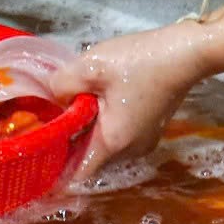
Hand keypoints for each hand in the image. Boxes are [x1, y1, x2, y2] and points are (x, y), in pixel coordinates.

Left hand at [51, 21, 217, 182]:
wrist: (185, 52)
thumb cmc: (139, 61)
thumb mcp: (90, 67)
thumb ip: (61, 85)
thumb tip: (52, 99)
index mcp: (114, 142)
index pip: (77, 172)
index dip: (54, 167)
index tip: (37, 153)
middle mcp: (131, 150)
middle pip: (89, 156)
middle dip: (69, 140)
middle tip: (48, 118)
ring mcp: (144, 141)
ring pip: (103, 144)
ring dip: (87, 128)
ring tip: (71, 104)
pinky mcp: (150, 128)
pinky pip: (117, 133)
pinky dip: (103, 122)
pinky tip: (96, 99)